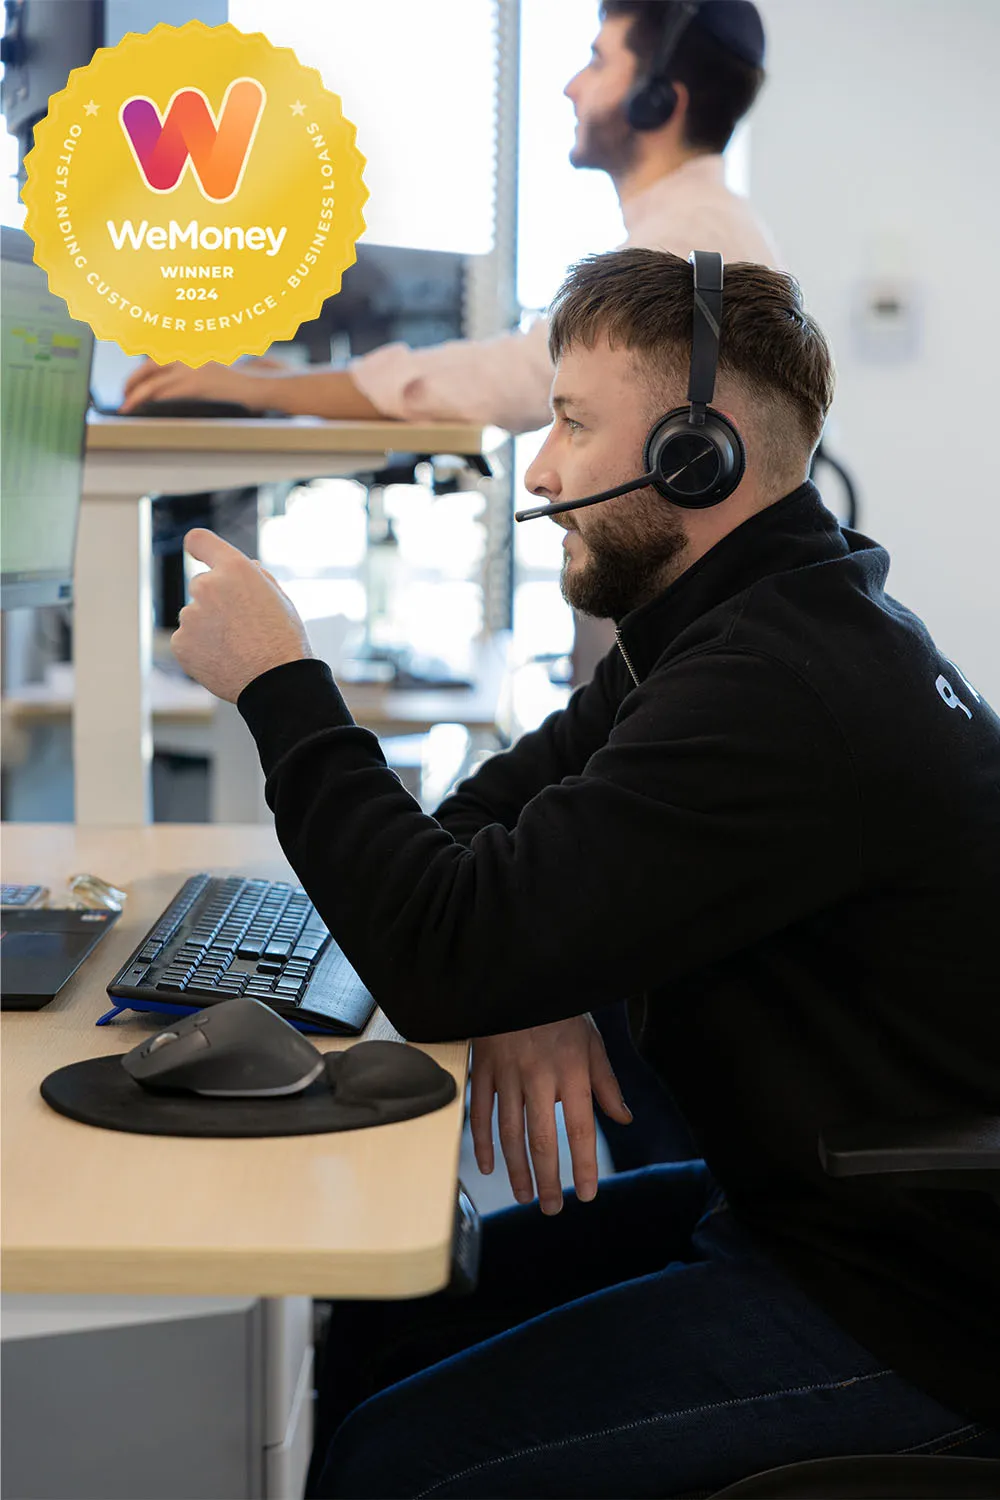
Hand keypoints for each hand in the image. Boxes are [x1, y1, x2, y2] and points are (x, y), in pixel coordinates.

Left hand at [119, 355, 285, 411]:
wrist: (257, 387)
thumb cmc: (236, 386)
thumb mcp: (208, 372)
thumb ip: (188, 374)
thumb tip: (165, 387)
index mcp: (187, 351)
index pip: (154, 358)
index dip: (138, 372)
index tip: (130, 386)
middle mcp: (186, 355)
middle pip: (148, 366)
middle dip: (131, 383)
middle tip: (124, 397)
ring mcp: (190, 369)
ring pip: (152, 382)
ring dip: (136, 395)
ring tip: (128, 407)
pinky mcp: (195, 384)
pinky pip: (164, 393)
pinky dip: (150, 401)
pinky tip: (143, 409)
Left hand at [171, 529, 311, 701]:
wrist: (277, 681)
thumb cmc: (284, 640)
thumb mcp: (279, 599)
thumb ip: (256, 578)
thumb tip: (248, 566)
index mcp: (234, 569)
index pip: (200, 541)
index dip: (200, 547)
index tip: (197, 550)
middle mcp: (207, 586)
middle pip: (202, 586)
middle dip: (216, 601)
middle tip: (241, 626)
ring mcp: (190, 615)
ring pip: (194, 616)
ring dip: (208, 627)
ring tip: (236, 648)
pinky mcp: (180, 643)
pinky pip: (186, 640)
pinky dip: (199, 649)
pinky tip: (223, 659)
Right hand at [469, 1015, 631, 1214]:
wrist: (521, 979)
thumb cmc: (562, 1013)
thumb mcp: (592, 1042)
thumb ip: (606, 1083)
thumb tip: (623, 1118)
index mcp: (572, 1071)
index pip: (581, 1129)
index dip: (584, 1165)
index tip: (587, 1194)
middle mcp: (539, 1076)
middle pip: (542, 1138)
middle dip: (547, 1179)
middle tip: (551, 1208)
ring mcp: (507, 1073)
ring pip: (509, 1131)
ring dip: (516, 1168)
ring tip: (524, 1195)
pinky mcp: (483, 1068)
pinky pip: (480, 1111)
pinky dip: (482, 1142)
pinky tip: (488, 1166)